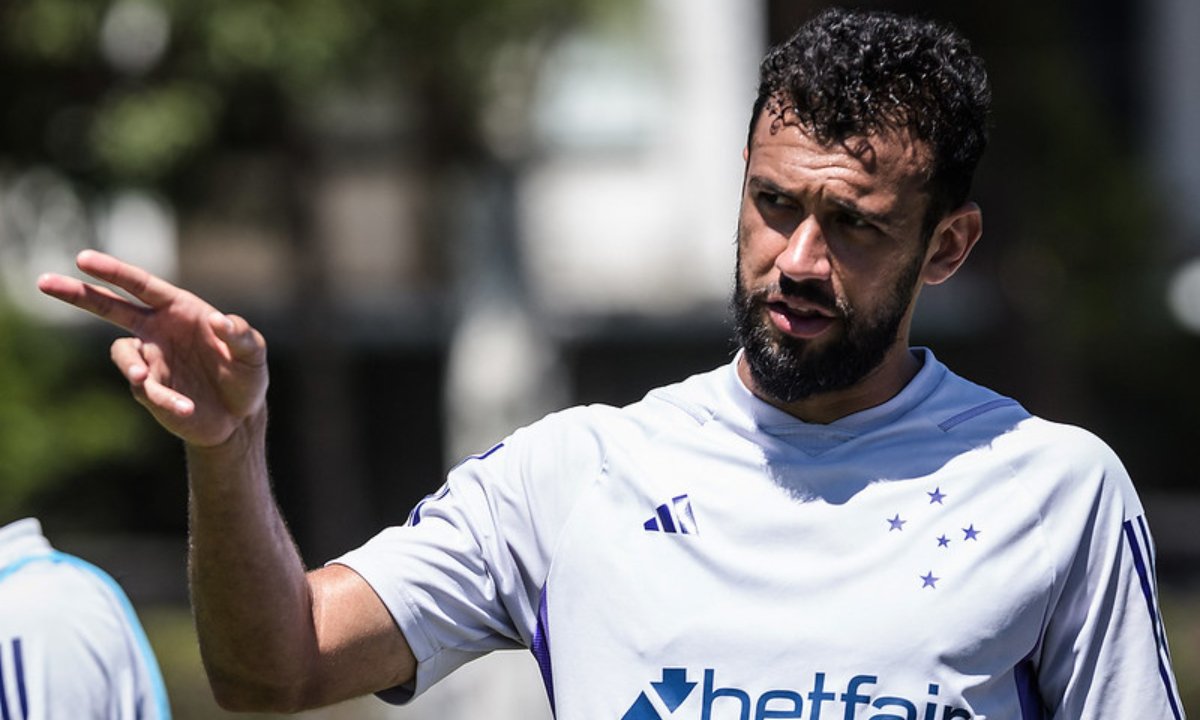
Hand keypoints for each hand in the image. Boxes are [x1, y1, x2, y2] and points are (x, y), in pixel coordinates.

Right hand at [37, 250, 267, 447]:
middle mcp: (157, 330)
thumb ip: (241, 335)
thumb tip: (222, 321)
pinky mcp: (150, 390)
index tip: (83, 259)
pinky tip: (186, 408)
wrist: (240, 417)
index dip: (114, 271)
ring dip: (133, 367)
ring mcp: (150, 360)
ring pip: (123, 355)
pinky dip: (166, 399)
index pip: (141, 285)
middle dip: (78, 294)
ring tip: (146, 381)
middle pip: (110, 307)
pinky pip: (148, 391)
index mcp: (179, 310)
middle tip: (44, 281)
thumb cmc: (246, 375)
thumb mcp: (253, 353)